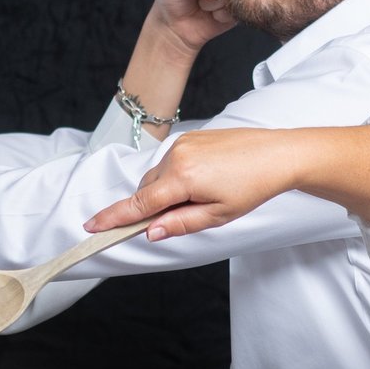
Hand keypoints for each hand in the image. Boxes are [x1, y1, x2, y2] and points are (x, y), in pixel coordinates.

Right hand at [84, 129, 304, 240]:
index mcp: (183, 178)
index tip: (91, 227)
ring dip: (165, 192)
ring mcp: (182, 143)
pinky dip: (175, 177)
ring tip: (202, 197)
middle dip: (151, 208)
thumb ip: (180, 223)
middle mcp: (176, 156)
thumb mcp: (218, 215)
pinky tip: (202, 181)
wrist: (278, 154)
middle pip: (146, 190)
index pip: (139, 204)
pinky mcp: (190, 137)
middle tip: (179, 218)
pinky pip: (170, 163)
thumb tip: (150, 231)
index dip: (114, 218)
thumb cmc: (253, 187)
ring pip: (157, 177)